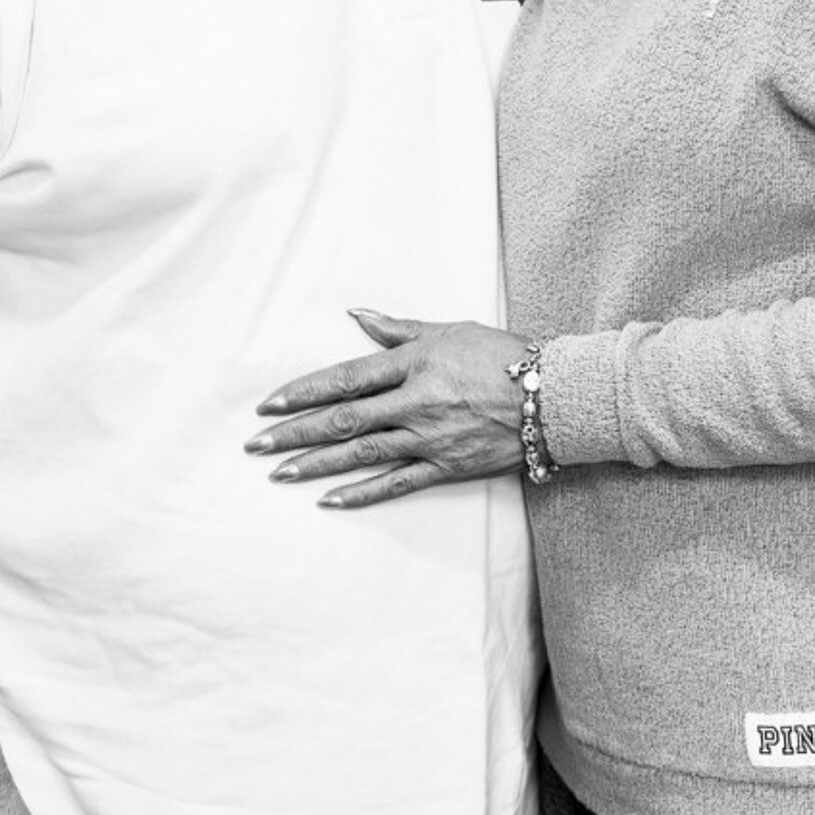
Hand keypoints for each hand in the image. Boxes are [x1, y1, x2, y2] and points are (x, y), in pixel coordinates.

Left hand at [246, 309, 528, 507]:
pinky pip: (397, 483)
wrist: (559, 396)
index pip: (344, 379)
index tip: (268, 405)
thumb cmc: (504, 356)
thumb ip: (397, 328)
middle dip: (294, 433)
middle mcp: (415, 403)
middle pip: (342, 420)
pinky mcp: (448, 466)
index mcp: (413, 364)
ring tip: (279, 473)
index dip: (302, 393)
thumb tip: (355, 314)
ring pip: (361, 454)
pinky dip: (361, 493)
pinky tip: (328, 499)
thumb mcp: (449, 330)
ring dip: (315, 465)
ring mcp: (430, 438)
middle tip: (255, 444)